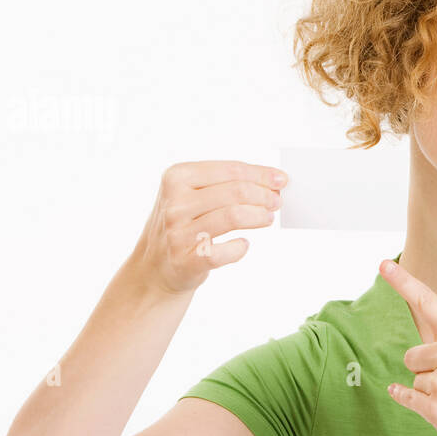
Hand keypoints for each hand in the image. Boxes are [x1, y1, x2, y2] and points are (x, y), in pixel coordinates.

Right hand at [130, 160, 286, 294]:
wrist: (155, 266)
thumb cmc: (184, 224)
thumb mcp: (193, 194)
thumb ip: (227, 184)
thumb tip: (272, 180)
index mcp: (177, 177)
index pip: (231, 169)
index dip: (261, 174)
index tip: (281, 180)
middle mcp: (175, 203)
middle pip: (236, 192)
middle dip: (264, 195)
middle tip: (276, 202)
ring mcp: (178, 232)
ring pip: (234, 216)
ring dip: (259, 216)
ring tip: (268, 218)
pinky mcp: (186, 259)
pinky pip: (225, 252)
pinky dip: (240, 247)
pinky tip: (243, 244)